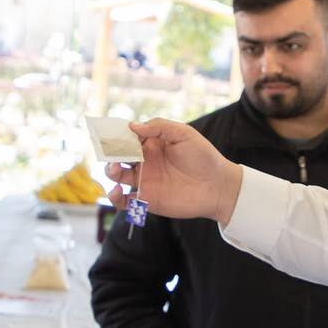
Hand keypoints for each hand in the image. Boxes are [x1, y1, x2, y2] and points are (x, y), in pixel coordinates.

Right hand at [105, 119, 243, 224]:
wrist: (217, 186)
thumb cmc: (203, 157)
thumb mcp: (184, 134)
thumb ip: (159, 127)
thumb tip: (132, 126)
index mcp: (151, 144)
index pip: (128, 137)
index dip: (117, 135)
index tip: (110, 134)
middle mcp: (145, 161)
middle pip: (118, 156)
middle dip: (111, 153)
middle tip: (113, 154)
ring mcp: (144, 180)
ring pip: (117, 176)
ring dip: (111, 171)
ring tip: (116, 169)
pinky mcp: (147, 199)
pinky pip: (124, 201)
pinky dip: (115, 198)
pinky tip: (117, 192)